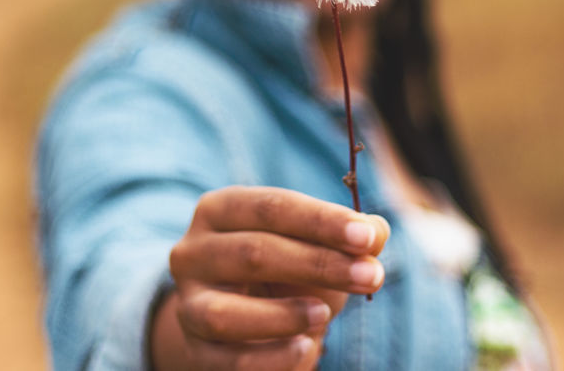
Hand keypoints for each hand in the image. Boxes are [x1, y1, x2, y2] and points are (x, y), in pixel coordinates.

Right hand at [149, 185, 390, 369]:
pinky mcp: (194, 348)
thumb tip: (376, 233)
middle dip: (318, 264)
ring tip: (326, 315)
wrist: (242, 318)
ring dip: (283, 316)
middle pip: (253, 253)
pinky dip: (271, 358)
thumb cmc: (286, 269)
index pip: (271, 207)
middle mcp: (194, 251)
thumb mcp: (317, 245)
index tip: (367, 237)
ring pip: (226, 314)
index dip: (321, 221)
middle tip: (371, 276)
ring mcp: (188, 303)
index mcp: (221, 209)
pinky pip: (229, 360)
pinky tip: (307, 349)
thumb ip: (349, 236)